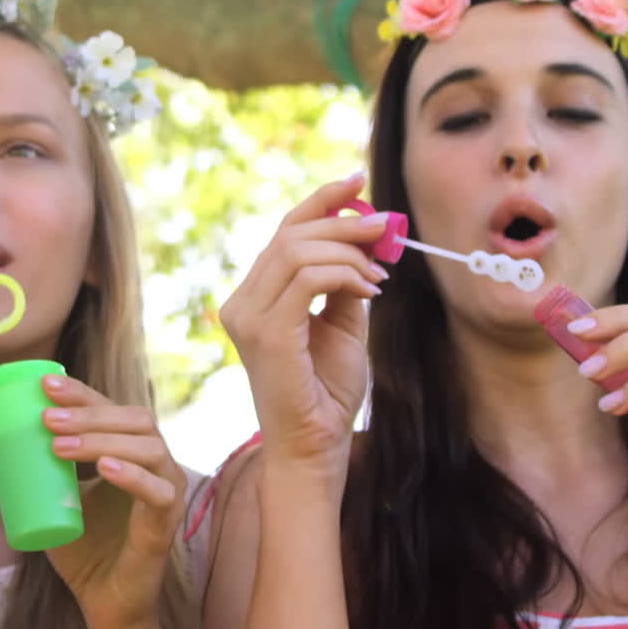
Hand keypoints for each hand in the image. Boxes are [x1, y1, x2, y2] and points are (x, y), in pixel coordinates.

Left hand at [41, 373, 186, 628]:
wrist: (105, 604)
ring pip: (148, 447)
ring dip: (102, 441)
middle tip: (48, 417)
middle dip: (89, 413)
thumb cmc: (85, 550)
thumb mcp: (57, 501)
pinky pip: (157, 491)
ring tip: (61, 446)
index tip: (46, 387)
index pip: (112, 410)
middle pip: (134, 419)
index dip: (82, 394)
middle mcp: (156, 463)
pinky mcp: (167, 521)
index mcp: (132, 451)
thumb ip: (40, 474)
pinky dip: (132, 476)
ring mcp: (167, 490)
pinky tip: (104, 469)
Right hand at [218, 173, 387, 469]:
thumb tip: (366, 236)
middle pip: (292, 234)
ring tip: (379, 277)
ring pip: (298, 250)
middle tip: (386, 228)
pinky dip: (344, 274)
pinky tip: (369, 290)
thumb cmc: (327, 391)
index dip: (320, 201)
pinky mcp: (266, 333)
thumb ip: (346, 280)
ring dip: (349, 253)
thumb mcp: (344, 322)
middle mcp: (241, 301)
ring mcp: (247, 317)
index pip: (284, 232)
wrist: (317, 446)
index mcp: (255, 296)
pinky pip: (306, 278)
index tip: (357, 182)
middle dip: (344, 222)